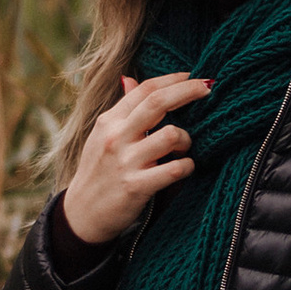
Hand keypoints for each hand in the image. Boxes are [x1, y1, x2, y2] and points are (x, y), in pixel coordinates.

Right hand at [60, 71, 212, 245]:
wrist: (81, 213)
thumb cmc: (98, 171)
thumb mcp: (102, 135)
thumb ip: (121, 109)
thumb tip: (129, 78)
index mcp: (109, 121)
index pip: (145, 89)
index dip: (173, 79)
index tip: (192, 76)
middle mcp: (116, 137)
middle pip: (158, 102)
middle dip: (189, 91)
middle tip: (209, 89)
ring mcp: (126, 162)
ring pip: (170, 135)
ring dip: (186, 139)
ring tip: (184, 147)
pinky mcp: (136, 187)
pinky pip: (174, 170)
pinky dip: (187, 166)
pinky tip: (185, 167)